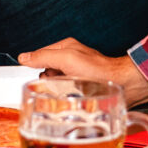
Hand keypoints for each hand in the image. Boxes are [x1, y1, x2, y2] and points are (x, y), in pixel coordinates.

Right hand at [18, 38, 147, 105]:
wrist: (122, 85)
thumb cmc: (99, 70)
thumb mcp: (67, 59)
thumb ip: (44, 56)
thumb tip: (24, 57)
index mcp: (65, 48)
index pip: (39, 56)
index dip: (34, 67)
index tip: (31, 76)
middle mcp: (69, 60)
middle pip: (46, 72)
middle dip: (48, 81)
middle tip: (59, 84)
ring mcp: (75, 74)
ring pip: (54, 85)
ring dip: (57, 90)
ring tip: (68, 92)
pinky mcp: (81, 87)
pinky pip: (65, 94)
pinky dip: (65, 97)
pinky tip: (72, 99)